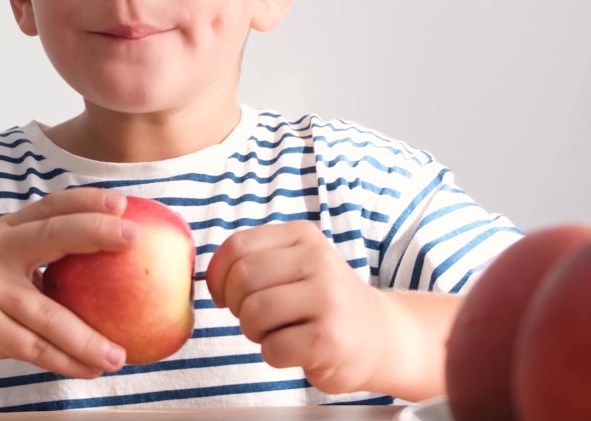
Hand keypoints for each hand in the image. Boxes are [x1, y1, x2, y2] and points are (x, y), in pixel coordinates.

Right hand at [0, 188, 138, 387]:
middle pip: (52, 236)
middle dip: (96, 234)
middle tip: (135, 243)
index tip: (125, 205)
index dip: (88, 201)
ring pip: (51, 314)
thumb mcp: (3, 268)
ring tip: (121, 354)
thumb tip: (116, 263)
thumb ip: (44, 260)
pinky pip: (37, 347)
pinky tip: (93, 369)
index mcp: (6, 233)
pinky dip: (68, 361)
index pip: (51, 207)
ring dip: (90, 338)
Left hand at [205, 221, 389, 394]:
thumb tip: (208, 276)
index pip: (237, 246)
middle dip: (238, 306)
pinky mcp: (327, 339)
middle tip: (258, 317)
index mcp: (304, 236)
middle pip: (242, 280)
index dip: (219, 275)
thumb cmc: (327, 302)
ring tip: (279, 332)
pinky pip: (272, 348)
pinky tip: (296, 349)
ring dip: (255, 332)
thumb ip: (258, 259)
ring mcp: (326, 300)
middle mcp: (318, 261)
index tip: (225, 294)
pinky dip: (273, 354)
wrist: (382, 337)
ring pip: (253, 314)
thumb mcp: (300, 263)